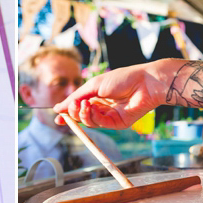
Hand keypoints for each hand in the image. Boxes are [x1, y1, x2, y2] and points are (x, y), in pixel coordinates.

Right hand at [53, 61, 173, 129]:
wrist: (145, 82)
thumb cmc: (122, 79)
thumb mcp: (94, 85)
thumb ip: (76, 97)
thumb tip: (58, 108)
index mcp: (96, 96)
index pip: (78, 108)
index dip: (67, 113)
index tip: (57, 116)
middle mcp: (102, 107)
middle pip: (81, 117)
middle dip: (73, 113)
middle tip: (72, 107)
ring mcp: (110, 116)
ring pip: (89, 122)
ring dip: (82, 114)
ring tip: (84, 105)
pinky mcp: (118, 123)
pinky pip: (100, 124)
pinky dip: (93, 117)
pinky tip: (92, 108)